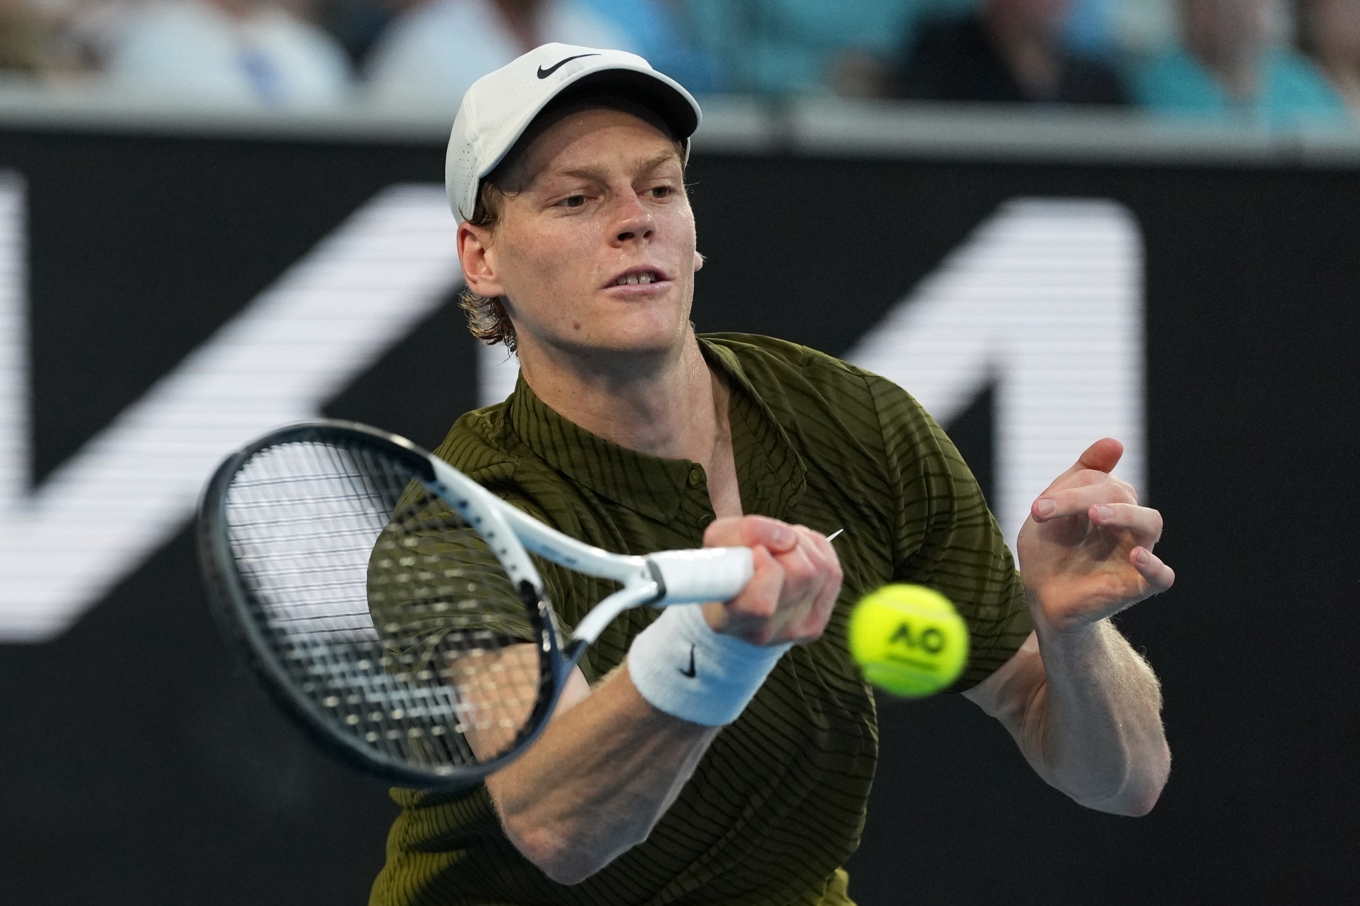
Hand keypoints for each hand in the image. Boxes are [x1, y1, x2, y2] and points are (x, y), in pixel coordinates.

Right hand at [699, 515, 841, 645]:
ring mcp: (796, 630)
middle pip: (800, 574)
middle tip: (766, 546)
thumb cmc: (725, 568)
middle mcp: (764, 633)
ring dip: (800, 544)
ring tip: (778, 550)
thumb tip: (788, 538)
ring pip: (818, 568)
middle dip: (786, 545)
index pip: (762, 605)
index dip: (767, 570)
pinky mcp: (818, 621)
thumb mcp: (717, 543)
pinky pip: (830, 567)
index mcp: (729, 619)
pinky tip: (793, 556)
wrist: (738, 605)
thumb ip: (742, 532)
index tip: (758, 552)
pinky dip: (814, 550)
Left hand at [1017, 438, 1174, 634]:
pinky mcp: (1136, 586)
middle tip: (1045, 510)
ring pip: (1150, 522)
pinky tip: (1136, 555)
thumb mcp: (1049, 512)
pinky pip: (1162, 576)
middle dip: (1082, 497)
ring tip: (1096, 515)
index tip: (1037, 508)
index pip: (1100, 480)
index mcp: (1107, 502)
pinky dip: (1155, 565)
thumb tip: (1115, 442)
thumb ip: (1076, 479)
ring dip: (1123, 513)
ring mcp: (1135, 553)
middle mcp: (1126, 524)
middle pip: (1121, 494)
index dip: (1069, 490)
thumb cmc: (1048, 552)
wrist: (1041, 599)